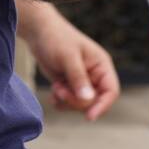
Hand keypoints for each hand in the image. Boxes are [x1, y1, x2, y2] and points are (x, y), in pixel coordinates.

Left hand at [18, 0, 119, 119]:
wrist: (37, 31)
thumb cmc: (55, 38)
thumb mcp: (67, 57)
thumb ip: (78, 78)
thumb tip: (88, 99)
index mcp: (101, 65)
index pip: (111, 91)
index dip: (103, 106)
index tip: (89, 117)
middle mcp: (95, 75)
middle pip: (94, 101)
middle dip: (76, 100)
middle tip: (60, 91)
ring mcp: (82, 81)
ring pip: (81, 104)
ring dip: (67, 100)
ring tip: (56, 88)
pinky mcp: (69, 84)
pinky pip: (70, 102)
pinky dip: (61, 101)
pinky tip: (53, 94)